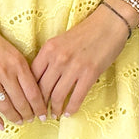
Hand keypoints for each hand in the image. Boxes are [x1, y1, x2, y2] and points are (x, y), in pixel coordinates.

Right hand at [0, 22, 48, 129]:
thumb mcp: (14, 53)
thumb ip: (24, 71)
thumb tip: (35, 93)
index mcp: (18, 64)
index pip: (33, 92)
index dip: (39, 108)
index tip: (43, 115)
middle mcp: (5, 72)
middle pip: (21, 102)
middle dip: (28, 114)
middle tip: (31, 120)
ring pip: (5, 106)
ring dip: (14, 117)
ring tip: (19, 122)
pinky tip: (0, 125)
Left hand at [30, 3, 131, 117]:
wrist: (109, 23)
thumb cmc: (85, 32)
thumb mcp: (60, 41)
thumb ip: (49, 58)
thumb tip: (42, 80)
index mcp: (48, 49)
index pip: (32, 76)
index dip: (30, 93)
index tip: (30, 102)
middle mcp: (58, 58)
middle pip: (42, 89)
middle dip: (40, 105)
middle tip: (40, 114)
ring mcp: (74, 67)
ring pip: (57, 96)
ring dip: (55, 109)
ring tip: (54, 115)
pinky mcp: (90, 73)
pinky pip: (76, 97)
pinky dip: (71, 108)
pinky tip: (69, 113)